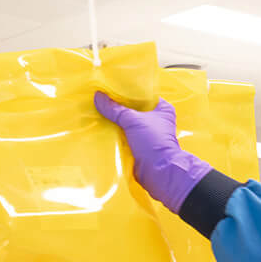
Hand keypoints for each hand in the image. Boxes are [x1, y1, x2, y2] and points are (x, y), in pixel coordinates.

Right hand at [94, 93, 212, 213]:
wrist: (158, 172)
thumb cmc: (153, 142)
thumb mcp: (132, 120)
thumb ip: (114, 109)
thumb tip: (98, 96)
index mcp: (162, 108)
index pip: (143, 95)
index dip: (128, 91)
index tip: (112, 88)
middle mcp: (157, 120)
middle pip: (133, 109)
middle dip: (119, 107)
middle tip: (102, 99)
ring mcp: (148, 134)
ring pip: (128, 123)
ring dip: (116, 121)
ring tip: (99, 112)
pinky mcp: (140, 146)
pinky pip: (125, 136)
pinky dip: (116, 133)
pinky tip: (102, 128)